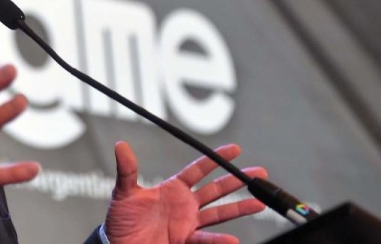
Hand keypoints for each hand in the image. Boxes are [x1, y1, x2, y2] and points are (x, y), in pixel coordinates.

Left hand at [104, 142, 266, 243]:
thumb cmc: (121, 220)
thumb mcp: (123, 193)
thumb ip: (127, 171)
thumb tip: (121, 145)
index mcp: (173, 189)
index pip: (199, 170)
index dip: (216, 159)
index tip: (235, 149)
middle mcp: (185, 205)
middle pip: (216, 190)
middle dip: (237, 180)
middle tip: (259, 173)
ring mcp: (187, 224)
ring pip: (219, 214)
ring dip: (239, 208)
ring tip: (259, 202)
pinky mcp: (185, 241)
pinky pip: (205, 240)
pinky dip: (218, 240)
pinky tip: (231, 239)